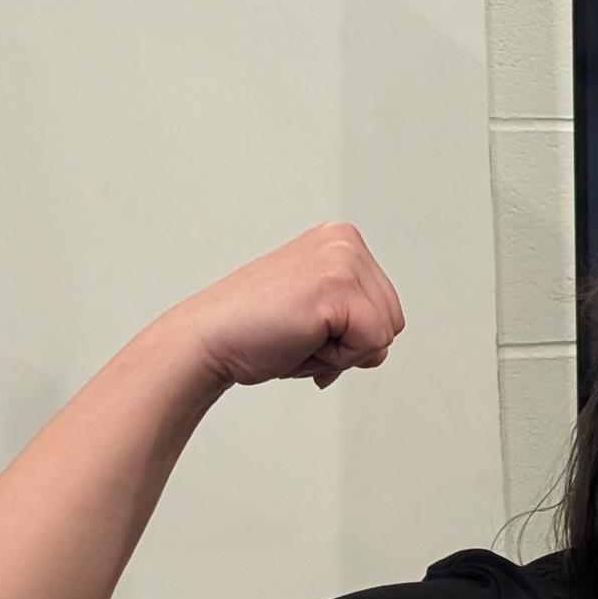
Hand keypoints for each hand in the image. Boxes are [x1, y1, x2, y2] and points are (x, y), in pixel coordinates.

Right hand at [160, 223, 406, 390]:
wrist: (204, 342)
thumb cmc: (256, 336)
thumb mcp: (320, 316)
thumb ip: (357, 318)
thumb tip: (382, 348)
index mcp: (342, 240)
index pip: (386, 309)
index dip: (351, 337)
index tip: (303, 327)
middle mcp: (345, 240)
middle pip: (392, 320)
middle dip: (351, 345)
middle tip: (298, 334)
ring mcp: (342, 259)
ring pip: (385, 333)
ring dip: (343, 353)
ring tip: (297, 335)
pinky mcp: (336, 285)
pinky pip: (373, 343)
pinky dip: (338, 358)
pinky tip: (299, 339)